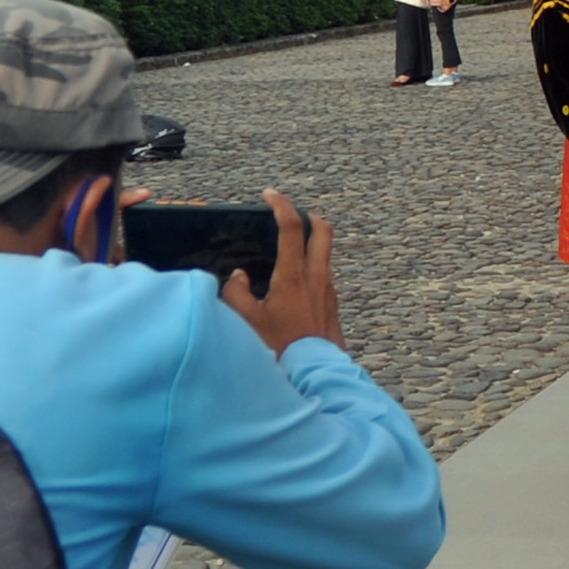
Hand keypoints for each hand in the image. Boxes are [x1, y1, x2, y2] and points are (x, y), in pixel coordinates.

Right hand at [222, 191, 343, 355]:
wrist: (315, 374)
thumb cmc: (279, 349)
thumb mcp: (246, 322)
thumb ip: (236, 293)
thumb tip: (238, 277)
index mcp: (293, 275)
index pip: (292, 226)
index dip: (281, 204)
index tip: (269, 195)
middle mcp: (317, 277)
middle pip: (323, 229)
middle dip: (307, 214)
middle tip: (289, 213)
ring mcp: (329, 290)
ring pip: (326, 252)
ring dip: (311, 241)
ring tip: (288, 248)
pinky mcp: (333, 304)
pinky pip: (324, 274)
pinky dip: (311, 265)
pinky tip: (293, 282)